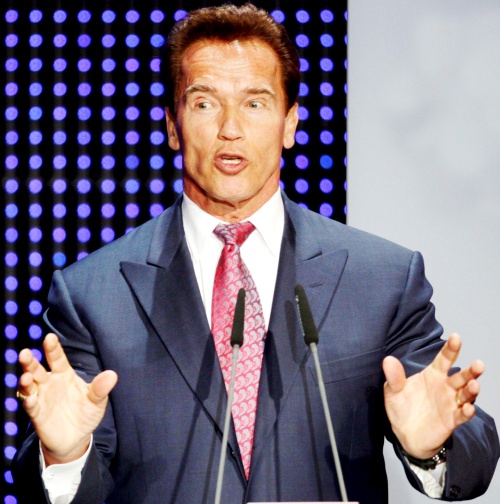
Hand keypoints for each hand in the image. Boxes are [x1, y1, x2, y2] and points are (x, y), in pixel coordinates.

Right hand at [17, 333, 117, 464]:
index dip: (53, 348)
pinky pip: (31, 406)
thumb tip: (112, 375)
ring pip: (29, 386)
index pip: (57, 359)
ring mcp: (42, 398)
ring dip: (26, 381)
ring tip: (26, 377)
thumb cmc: (86, 413)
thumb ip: (101, 388)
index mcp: (65, 375)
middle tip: (25, 353)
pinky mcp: (38, 414)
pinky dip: (29, 402)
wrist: (77, 438)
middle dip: (30, 362)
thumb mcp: (97, 400)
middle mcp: (50, 383)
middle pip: (37, 369)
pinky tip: (31, 399)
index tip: (49, 337)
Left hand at [383, 333, 482, 458]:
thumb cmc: (401, 407)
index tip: (456, 337)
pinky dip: (467, 411)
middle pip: (462, 377)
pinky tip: (469, 408)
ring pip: (466, 394)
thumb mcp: (393, 390)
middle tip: (478, 364)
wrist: (404, 434)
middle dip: (471, 371)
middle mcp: (445, 387)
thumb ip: (393, 376)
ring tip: (474, 384)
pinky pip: (461, 415)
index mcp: (432, 375)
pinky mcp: (451, 420)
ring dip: (472, 390)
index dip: (450, 348)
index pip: (444, 359)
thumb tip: (388, 359)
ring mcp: (450, 404)